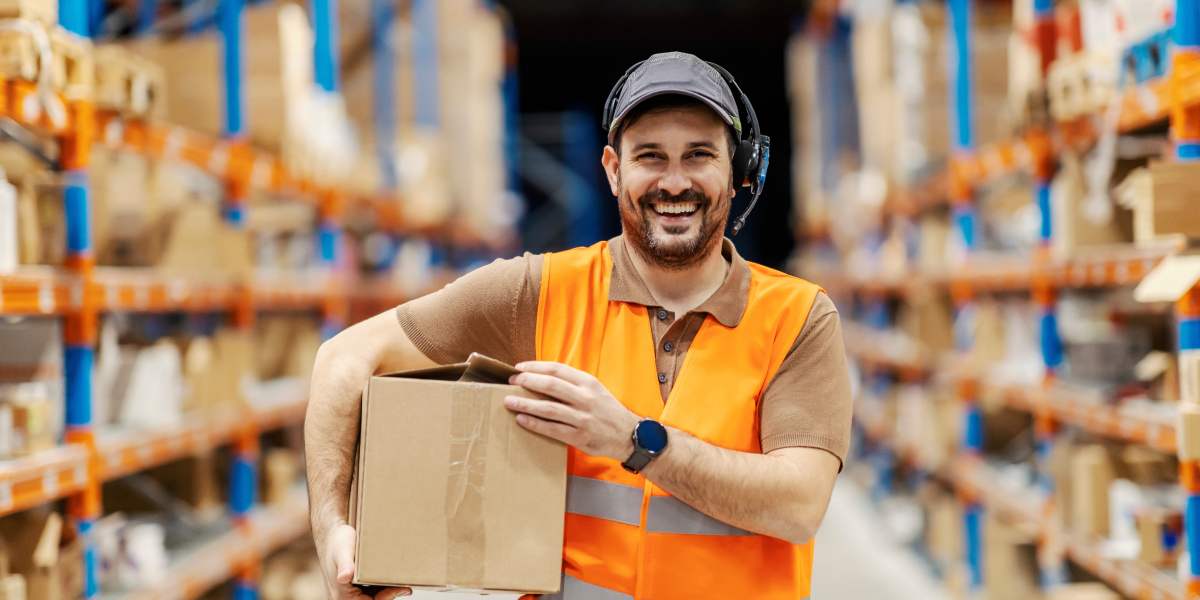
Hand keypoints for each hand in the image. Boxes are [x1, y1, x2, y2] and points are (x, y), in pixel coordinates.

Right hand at [319, 523, 411, 599]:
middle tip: (405, 587)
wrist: (332, 535)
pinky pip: (369, 592)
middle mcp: (342, 598)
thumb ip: (345, 565)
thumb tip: (344, 577)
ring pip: (371, 598)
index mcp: (340, 596)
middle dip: (388, 595)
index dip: (385, 598)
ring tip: (402, 585)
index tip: (398, 587)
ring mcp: (347, 594)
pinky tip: (392, 580)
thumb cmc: (338, 541)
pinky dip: (381, 587)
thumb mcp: (342, 551)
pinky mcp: (353, 588)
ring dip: (386, 592)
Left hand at [506, 362, 640, 460]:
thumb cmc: (607, 410)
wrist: (628, 435)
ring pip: (548, 408)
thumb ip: (573, 383)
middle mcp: (585, 398)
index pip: (556, 369)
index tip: (519, 368)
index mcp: (588, 382)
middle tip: (511, 382)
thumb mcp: (595, 389)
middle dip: (527, 381)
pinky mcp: (579, 436)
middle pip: (550, 385)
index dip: (534, 367)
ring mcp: (582, 418)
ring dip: (525, 403)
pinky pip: (552, 429)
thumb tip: (542, 378)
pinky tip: (521, 420)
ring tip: (509, 401)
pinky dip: (535, 424)